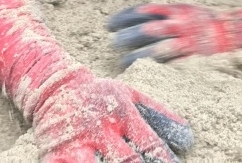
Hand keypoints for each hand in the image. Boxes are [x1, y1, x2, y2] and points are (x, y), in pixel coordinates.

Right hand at [32, 66, 192, 161]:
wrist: (53, 86)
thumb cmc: (99, 94)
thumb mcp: (130, 95)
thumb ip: (158, 114)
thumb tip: (188, 136)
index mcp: (121, 113)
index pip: (149, 143)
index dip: (164, 161)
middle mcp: (100, 129)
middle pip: (125, 161)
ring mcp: (76, 143)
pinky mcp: (54, 155)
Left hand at [108, 3, 241, 67]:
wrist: (237, 31)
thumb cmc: (208, 21)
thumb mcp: (186, 9)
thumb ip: (166, 13)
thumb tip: (140, 18)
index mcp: (176, 9)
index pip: (143, 11)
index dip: (124, 17)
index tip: (110, 24)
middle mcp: (179, 24)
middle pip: (146, 29)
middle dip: (126, 36)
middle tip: (112, 42)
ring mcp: (186, 42)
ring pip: (155, 49)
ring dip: (136, 56)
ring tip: (123, 62)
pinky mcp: (193, 59)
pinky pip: (169, 66)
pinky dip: (155, 70)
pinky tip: (144, 74)